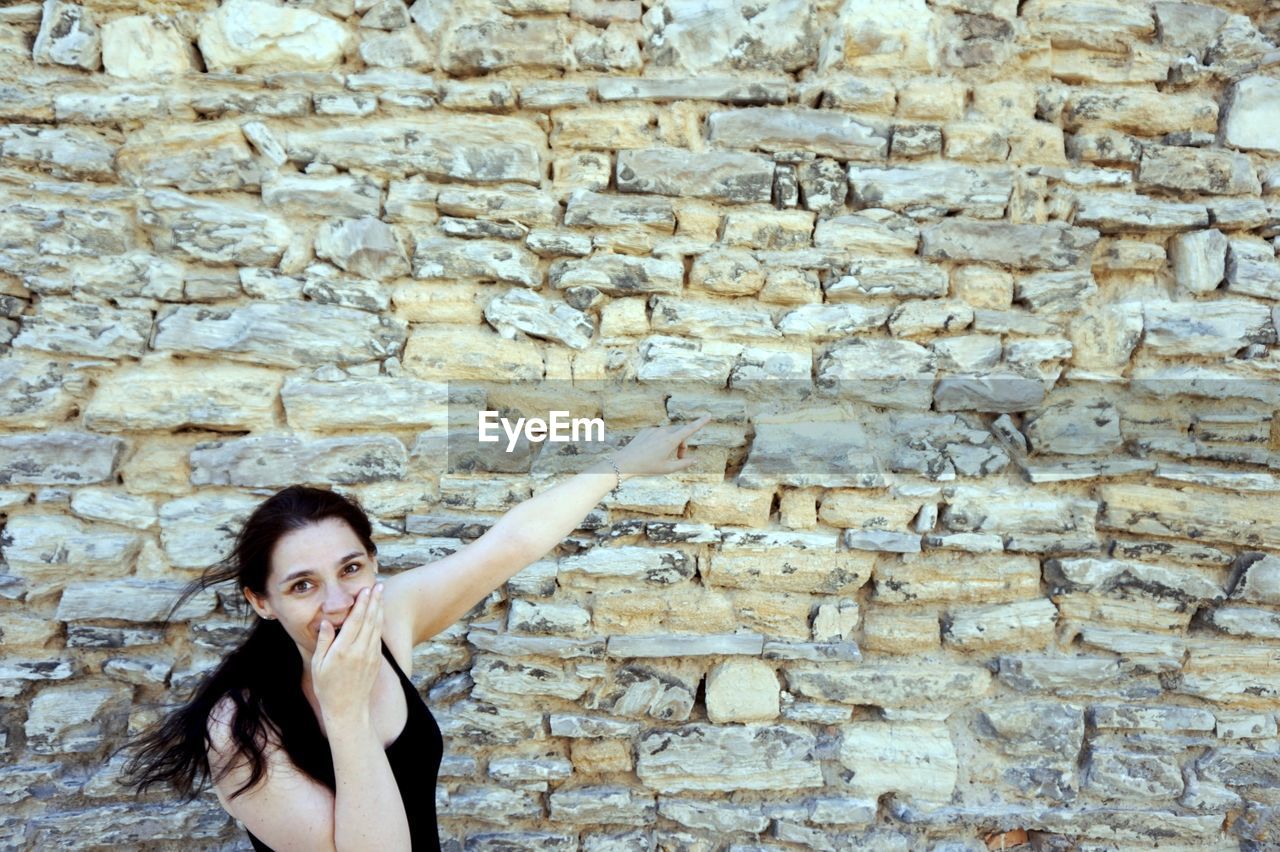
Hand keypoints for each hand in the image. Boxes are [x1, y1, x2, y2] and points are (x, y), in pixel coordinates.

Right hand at [311, 583, 382, 724]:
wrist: (347, 708)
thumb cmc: (327, 687)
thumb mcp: (318, 665)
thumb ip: (323, 642)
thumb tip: (325, 622)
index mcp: (343, 651)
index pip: (355, 621)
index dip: (361, 604)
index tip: (365, 590)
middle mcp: (359, 651)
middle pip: (369, 620)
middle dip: (374, 601)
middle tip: (377, 585)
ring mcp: (370, 656)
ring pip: (376, 627)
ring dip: (379, 609)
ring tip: (380, 594)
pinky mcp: (376, 661)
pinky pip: (378, 637)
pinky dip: (379, 623)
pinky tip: (379, 614)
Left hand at [611, 415, 710, 477]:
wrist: (625, 463)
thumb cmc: (647, 467)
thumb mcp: (668, 468)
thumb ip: (684, 463)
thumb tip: (696, 459)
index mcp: (670, 440)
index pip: (689, 429)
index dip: (700, 423)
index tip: (708, 415)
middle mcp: (663, 432)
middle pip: (680, 435)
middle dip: (682, 445)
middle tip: (679, 458)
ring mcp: (653, 430)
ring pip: (669, 435)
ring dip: (671, 444)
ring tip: (664, 457)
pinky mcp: (646, 431)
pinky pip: (658, 434)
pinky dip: (660, 441)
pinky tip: (651, 452)